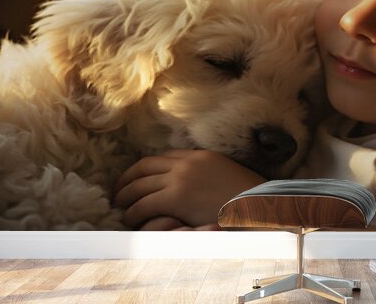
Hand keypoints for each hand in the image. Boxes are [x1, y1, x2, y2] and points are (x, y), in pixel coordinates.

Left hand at [114, 149, 265, 228]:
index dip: (146, 168)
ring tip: (120, 206)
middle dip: (128, 178)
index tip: (139, 177)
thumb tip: (199, 183)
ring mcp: (179, 179)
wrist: (256, 205)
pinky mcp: (175, 198)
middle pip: (145, 166)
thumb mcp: (227, 175)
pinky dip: (133, 211)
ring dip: (126, 196)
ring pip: (140, 185)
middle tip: (119, 190)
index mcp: (199, 156)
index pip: (164, 156)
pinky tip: (130, 218)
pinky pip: (144, 204)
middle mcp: (186, 163)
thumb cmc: (247, 198)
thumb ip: (209, 174)